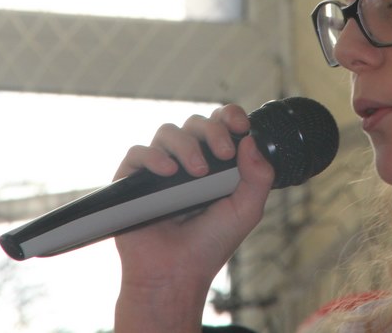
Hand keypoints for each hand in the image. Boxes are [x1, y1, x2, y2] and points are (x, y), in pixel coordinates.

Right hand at [113, 104, 274, 331]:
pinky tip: (168, 173)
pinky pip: (137, 152)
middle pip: (195, 122)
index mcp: (215, 164)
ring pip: (167, 132)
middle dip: (212, 130)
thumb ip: (258, 176)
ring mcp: (159, 170)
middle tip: (223, 153)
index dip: (229, 116)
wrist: (176, 275)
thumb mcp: (246, 210)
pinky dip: (153, 157)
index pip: (220, 125)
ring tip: (197, 171)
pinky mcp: (133, 181)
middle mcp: (186, 161)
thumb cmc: (210, 245)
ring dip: (186, 145)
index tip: (241, 125)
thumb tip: (252, 139)